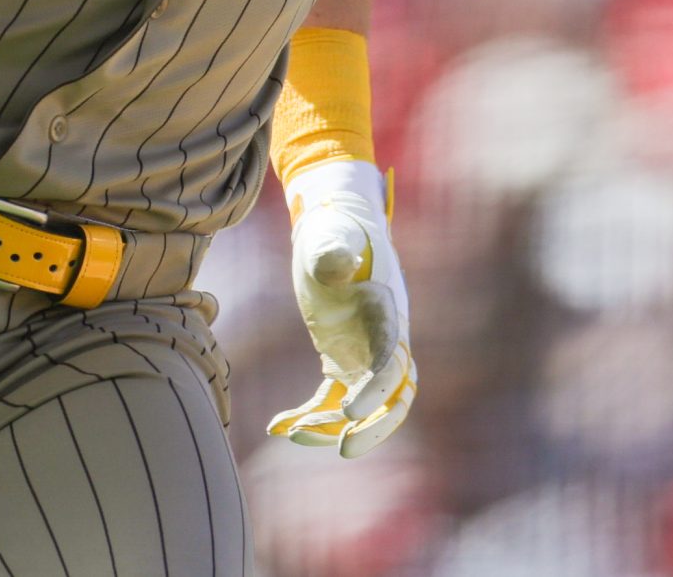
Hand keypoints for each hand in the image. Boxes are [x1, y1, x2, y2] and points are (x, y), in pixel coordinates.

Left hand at [267, 158, 414, 457]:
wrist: (332, 223)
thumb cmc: (333, 227)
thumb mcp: (328, 235)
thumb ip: (333, 249)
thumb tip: (338, 265)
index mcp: (387, 312)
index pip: (393, 363)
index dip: (376, 391)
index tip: (348, 412)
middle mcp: (385, 339)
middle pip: (395, 398)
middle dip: (375, 428)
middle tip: (343, 449)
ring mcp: (365, 352)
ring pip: (362, 407)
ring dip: (331, 426)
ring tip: (289, 433)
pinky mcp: (342, 358)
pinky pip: (333, 400)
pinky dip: (310, 416)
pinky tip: (277, 425)